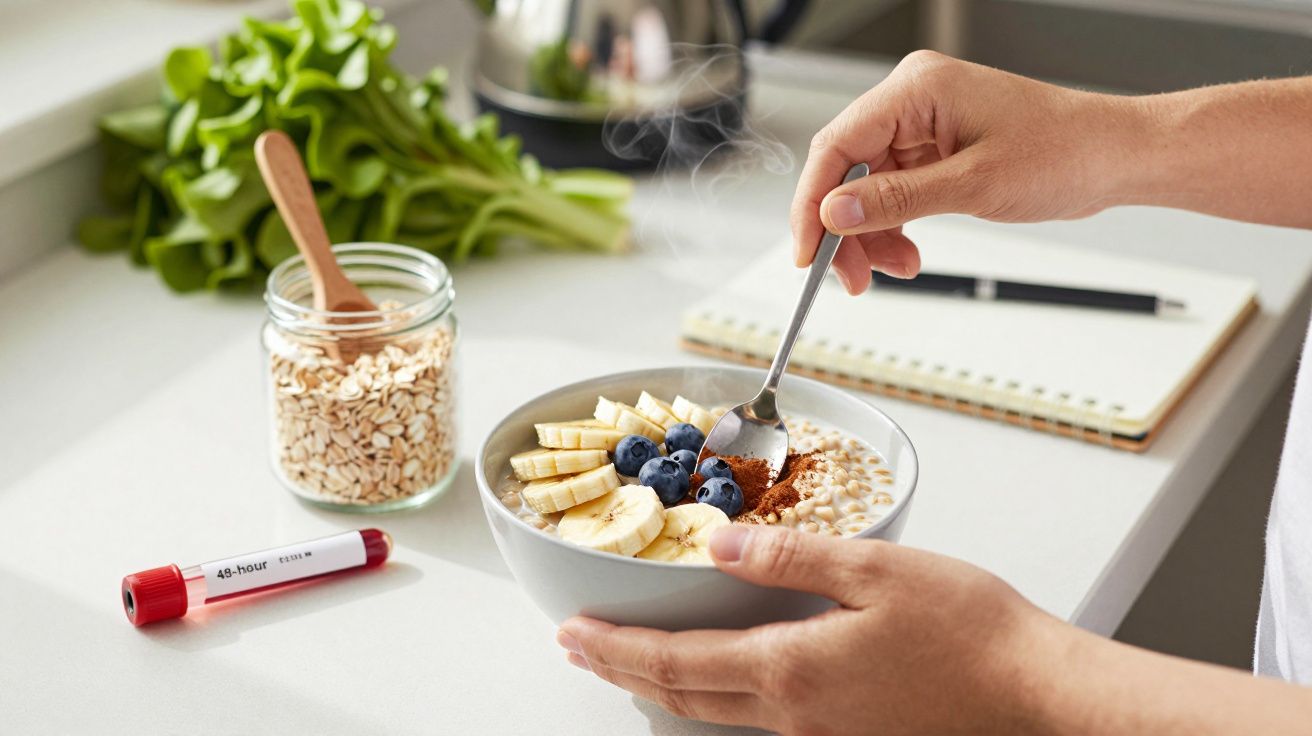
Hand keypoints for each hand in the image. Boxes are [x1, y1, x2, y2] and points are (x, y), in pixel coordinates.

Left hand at [556, 525, 1066, 734]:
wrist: (1033, 696)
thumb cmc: (970, 632)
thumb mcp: (875, 570)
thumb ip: (788, 558)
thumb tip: (720, 546)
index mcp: (791, 669)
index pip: (675, 662)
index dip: (615, 649)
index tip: (573, 633)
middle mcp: (795, 714)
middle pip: (682, 696)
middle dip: (622, 671)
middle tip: (582, 648)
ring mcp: (820, 733)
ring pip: (716, 712)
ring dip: (665, 684)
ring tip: (634, 661)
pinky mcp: (847, 735)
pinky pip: (758, 718)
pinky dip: (716, 693)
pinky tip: (721, 673)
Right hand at [792, 50, 1140, 293]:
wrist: (1114, 157)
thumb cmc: (1064, 152)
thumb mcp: (973, 185)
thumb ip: (896, 200)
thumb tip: (835, 212)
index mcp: (917, 88)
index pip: (837, 145)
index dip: (813, 203)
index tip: (807, 251)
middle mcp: (913, 99)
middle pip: (846, 169)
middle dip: (844, 228)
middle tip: (848, 276)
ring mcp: (923, 123)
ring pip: (866, 187)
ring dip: (871, 234)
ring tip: (893, 270)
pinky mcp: (935, 148)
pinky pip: (893, 191)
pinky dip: (893, 226)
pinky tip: (906, 253)